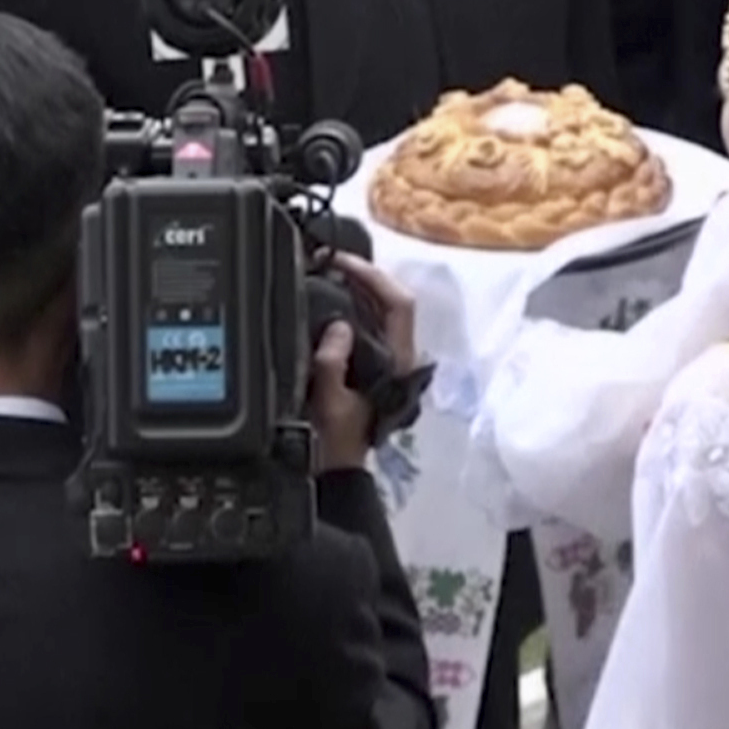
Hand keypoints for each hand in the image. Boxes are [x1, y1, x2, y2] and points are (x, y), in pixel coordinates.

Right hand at [309, 254, 418, 472]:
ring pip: (384, 308)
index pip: (399, 304)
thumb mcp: (327, 403)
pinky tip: (330, 296)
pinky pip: (371, 320)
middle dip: (365, 274)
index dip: (373, 277)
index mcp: (398, 362)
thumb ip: (332, 362)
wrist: (337, 468)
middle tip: (329, 260)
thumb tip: (339, 326)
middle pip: (394, 299)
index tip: (341, 262)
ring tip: (327, 270)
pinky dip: (353, 302)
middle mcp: (401, 355)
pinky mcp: (376, 361)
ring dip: (359, 286)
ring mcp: (390, 357)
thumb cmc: (334, 440)